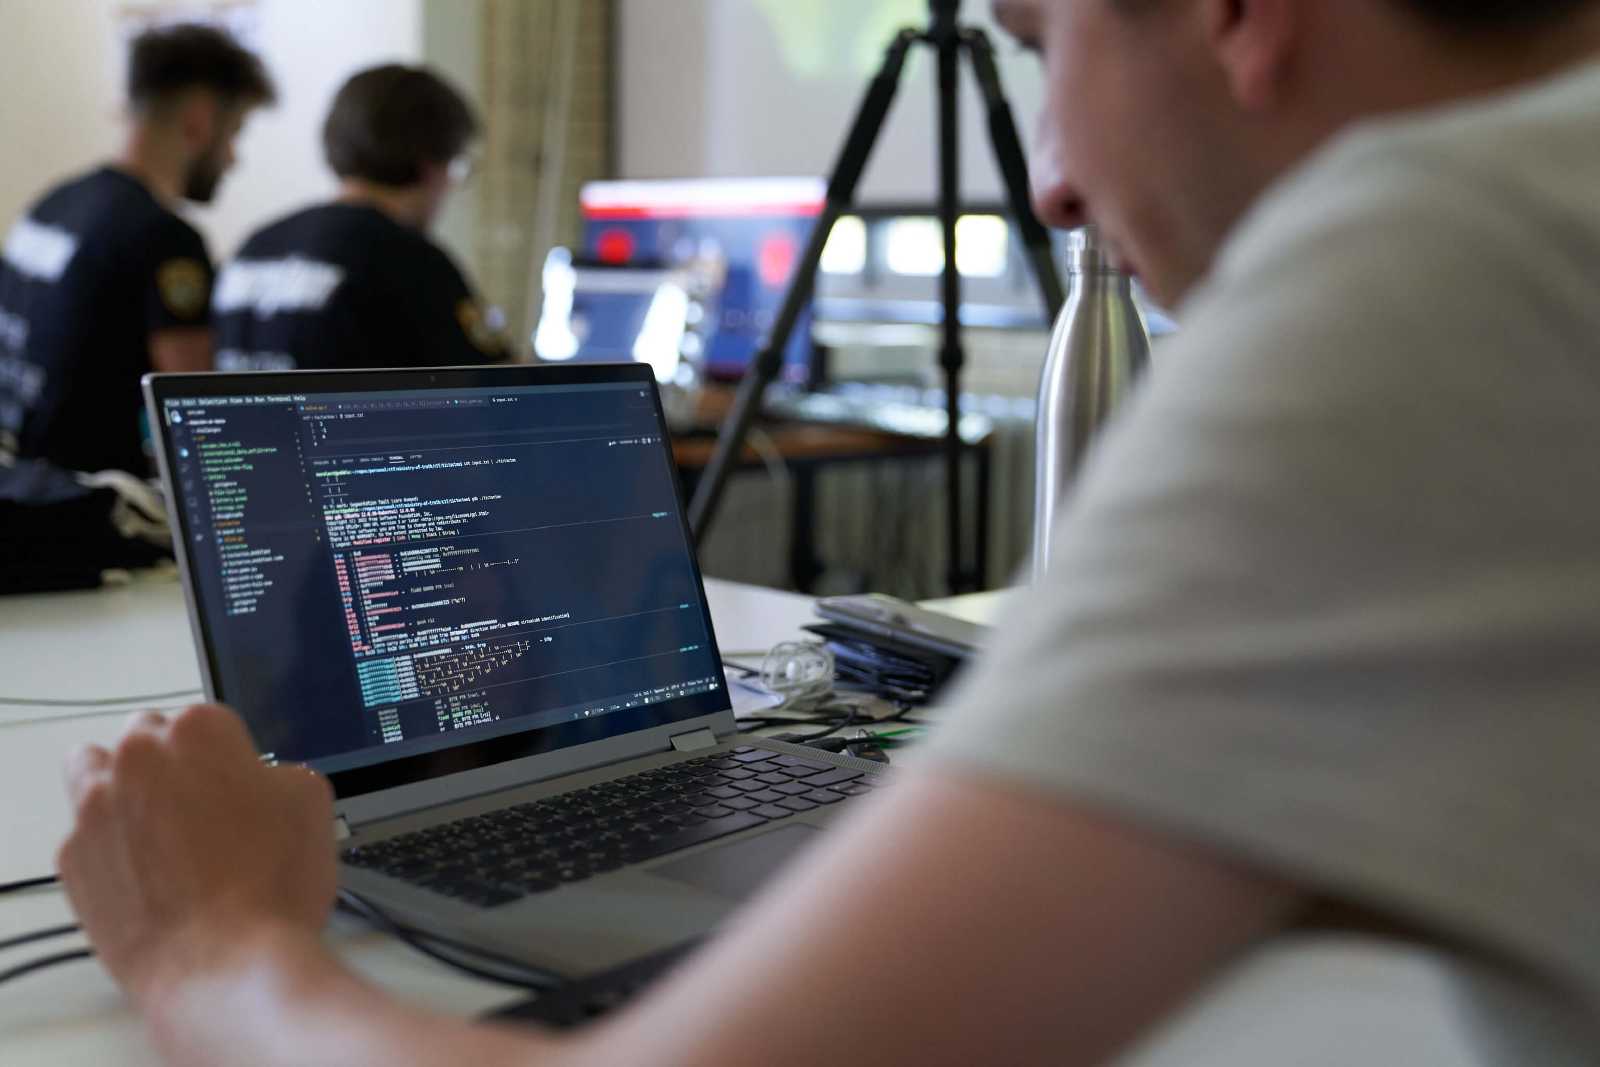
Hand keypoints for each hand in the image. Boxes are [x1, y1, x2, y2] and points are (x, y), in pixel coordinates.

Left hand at [57, 704, 336, 1005]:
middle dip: (172, 763)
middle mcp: (138, 759)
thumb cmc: (270, 886)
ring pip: (95, 772)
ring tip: (157, 827)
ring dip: (122, 787)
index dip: (230, 755)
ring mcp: (95, 808)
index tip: (239, 784)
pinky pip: (85, 834)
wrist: (224, 964)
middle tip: (204, 807)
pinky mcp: (72, 858)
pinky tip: (147, 875)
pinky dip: (110, 847)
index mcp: (200, 731)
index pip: (208, 720)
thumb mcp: (311, 804)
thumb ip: (278, 773)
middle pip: (146, 737)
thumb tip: (262, 782)